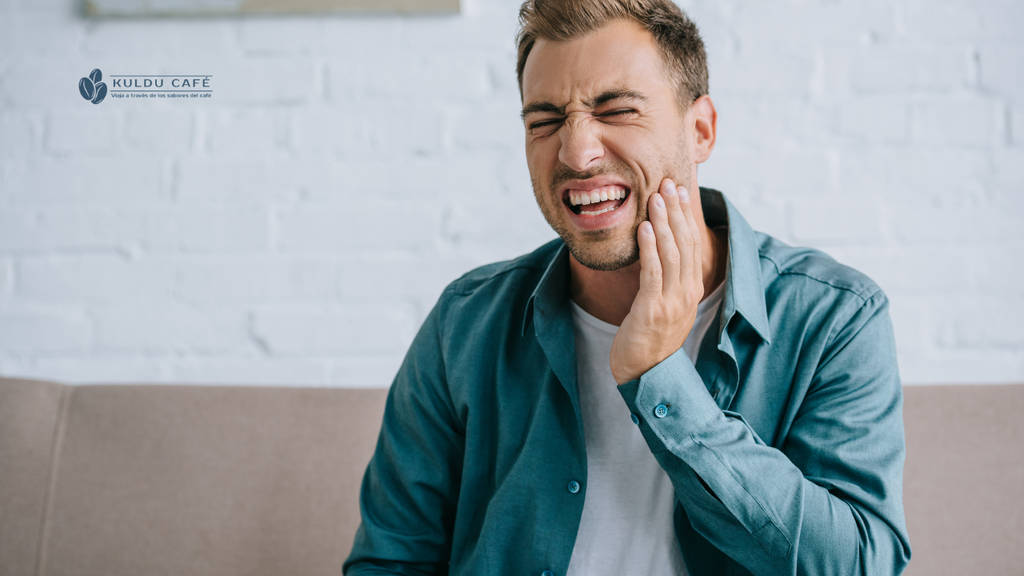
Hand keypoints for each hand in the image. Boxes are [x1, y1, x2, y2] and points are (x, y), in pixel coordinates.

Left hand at [610, 178, 703, 384]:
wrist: (646, 374)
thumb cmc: (650, 338)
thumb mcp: (665, 304)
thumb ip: (666, 279)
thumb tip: (658, 248)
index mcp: (693, 289)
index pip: (693, 244)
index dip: (686, 216)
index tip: (678, 191)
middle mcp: (688, 293)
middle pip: (686, 244)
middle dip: (676, 212)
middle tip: (667, 184)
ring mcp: (673, 302)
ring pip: (671, 254)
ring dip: (662, 223)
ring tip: (654, 199)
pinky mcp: (653, 310)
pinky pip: (653, 273)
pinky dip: (649, 248)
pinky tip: (643, 228)